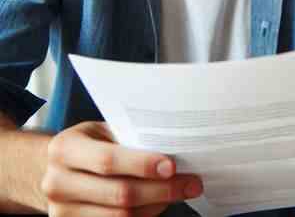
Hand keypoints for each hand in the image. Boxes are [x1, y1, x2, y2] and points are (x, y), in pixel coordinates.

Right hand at [42, 121, 202, 215]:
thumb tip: (175, 145)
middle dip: (162, 190)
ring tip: (181, 192)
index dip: (142, 165)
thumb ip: (129, 137)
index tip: (172, 166)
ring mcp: (61, 212)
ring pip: (121, 216)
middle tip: (192, 183)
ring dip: (158, 205)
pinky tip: (160, 203)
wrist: (58, 169)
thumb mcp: (103, 131)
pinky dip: (144, 215)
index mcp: (65, 148)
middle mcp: (58, 182)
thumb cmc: (91, 144)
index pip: (108, 160)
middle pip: (119, 194)